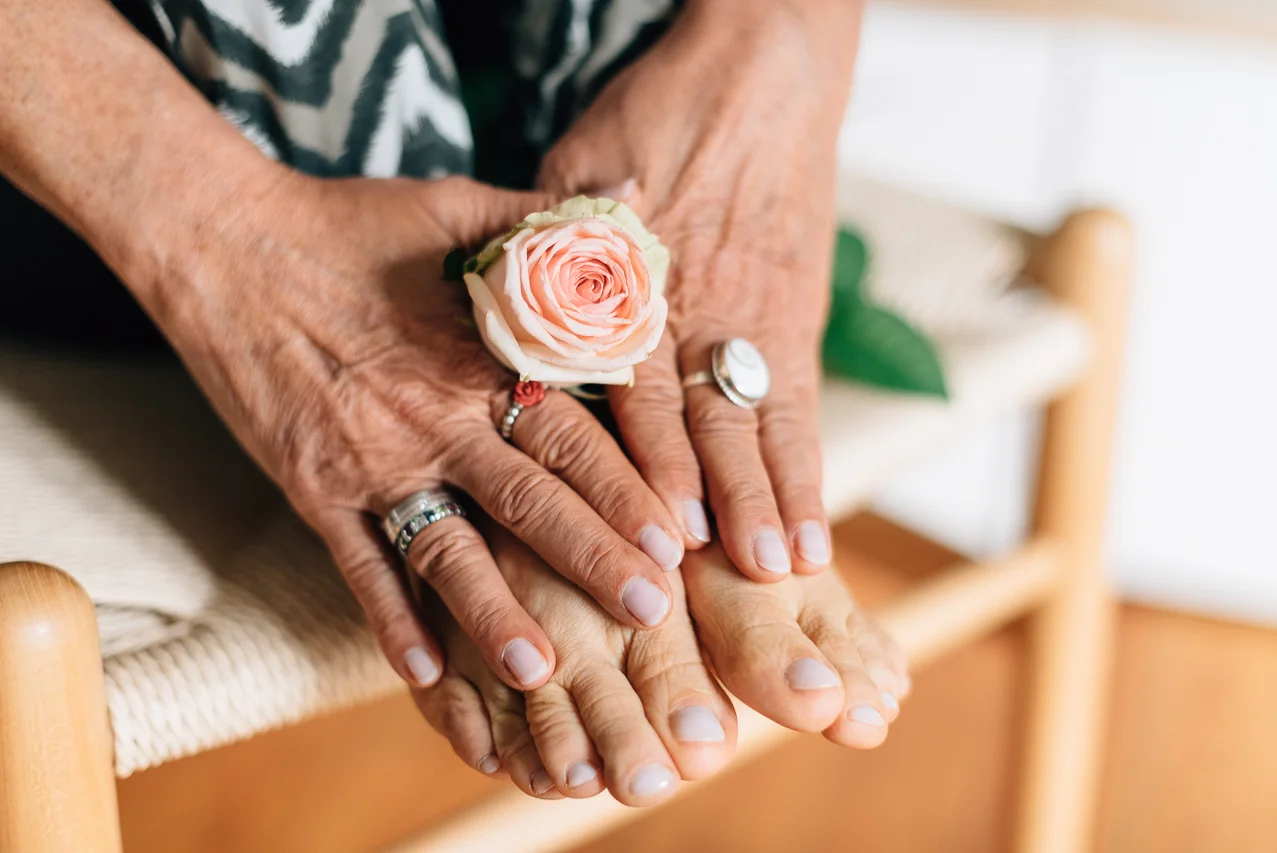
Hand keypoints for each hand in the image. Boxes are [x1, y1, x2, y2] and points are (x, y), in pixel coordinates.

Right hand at [143, 170, 687, 690]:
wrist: (224, 243)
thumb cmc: (350, 224)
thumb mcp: (458, 204)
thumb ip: (546, 217)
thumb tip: (630, 203)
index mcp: (480, 357)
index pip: (572, 432)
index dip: (629, 485)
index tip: (680, 536)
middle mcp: (434, 417)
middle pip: (531, 501)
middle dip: (596, 559)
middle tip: (654, 612)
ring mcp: (370, 460)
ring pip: (448, 550)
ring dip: (497, 614)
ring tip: (546, 673)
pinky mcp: (312, 487)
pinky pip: (355, 565)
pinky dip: (389, 619)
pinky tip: (425, 673)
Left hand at [537, 0, 861, 579]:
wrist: (762, 71)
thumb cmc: (655, 117)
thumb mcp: (575, 167)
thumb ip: (548, 246)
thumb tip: (505, 313)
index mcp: (644, 278)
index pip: (647, 383)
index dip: (657, 458)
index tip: (664, 524)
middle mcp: (706, 310)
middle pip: (716, 416)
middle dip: (727, 498)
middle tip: (735, 574)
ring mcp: (759, 320)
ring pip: (768, 422)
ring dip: (778, 497)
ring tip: (788, 568)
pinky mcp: (797, 320)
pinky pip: (804, 407)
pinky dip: (809, 470)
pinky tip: (816, 526)